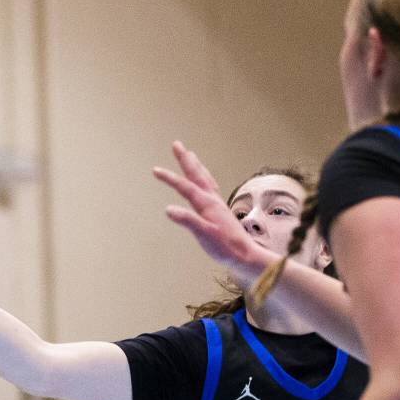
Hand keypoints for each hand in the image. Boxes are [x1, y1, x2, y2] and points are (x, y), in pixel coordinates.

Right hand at [153, 141, 269, 284]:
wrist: (245, 255)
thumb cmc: (225, 247)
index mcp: (207, 204)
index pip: (185, 187)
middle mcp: (213, 200)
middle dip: (185, 159)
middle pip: (197, 174)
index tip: (155, 170)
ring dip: (195, 165)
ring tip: (189, 154)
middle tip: (176, 144)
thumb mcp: (204, 235)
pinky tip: (203, 181)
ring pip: (205, 178)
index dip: (169, 178)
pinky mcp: (220, 210)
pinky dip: (204, 178)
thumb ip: (188, 221)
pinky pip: (210, 186)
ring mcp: (217, 204)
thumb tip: (169, 210)